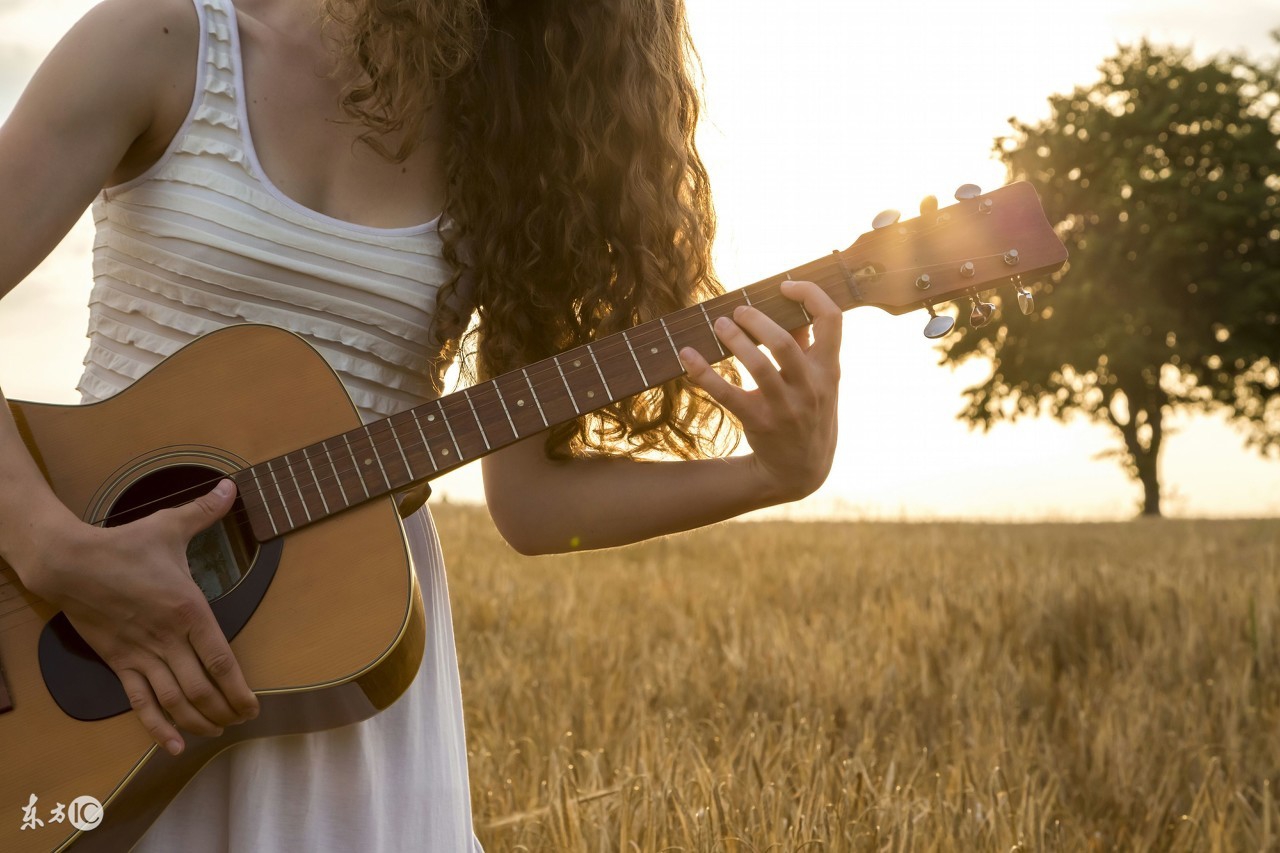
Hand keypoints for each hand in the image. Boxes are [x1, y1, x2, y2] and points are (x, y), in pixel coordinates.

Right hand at [25, 479, 258, 753]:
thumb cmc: (124, 545)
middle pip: (201, 688)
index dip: (239, 689)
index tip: (255, 705)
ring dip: (198, 722)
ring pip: (174, 701)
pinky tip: (173, 745)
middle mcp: (168, 638)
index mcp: (188, 609)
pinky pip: (140, 702)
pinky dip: (157, 727)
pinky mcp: (118, 663)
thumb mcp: (170, 525)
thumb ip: (205, 512)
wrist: (70, 562)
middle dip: (225, 711)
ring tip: (216, 732)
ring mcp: (141, 654)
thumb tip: (232, 487)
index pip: (221, 659)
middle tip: (242, 722)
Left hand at [678, 279, 841, 501]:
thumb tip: (791, 307)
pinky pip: (728, 395)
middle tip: (738, 310)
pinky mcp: (760, 423)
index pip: (832, 319)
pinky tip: (687, 356)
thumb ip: (808, 347)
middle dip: (757, 320)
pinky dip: (703, 373)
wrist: (801, 470)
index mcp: (829, 369)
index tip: (785, 285)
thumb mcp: (821, 382)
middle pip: (785, 342)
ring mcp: (786, 408)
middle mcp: (812, 387)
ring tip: (718, 325)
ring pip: (758, 366)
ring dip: (734, 340)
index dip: (810, 294)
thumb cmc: (808, 414)